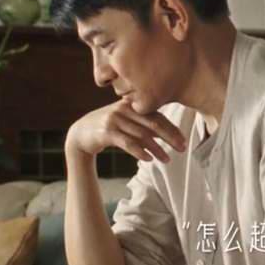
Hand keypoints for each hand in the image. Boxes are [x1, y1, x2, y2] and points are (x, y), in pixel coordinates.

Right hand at [66, 101, 185, 162]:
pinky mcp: (107, 132)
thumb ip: (145, 124)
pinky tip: (149, 159)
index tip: (184, 140)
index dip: (172, 129)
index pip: (157, 116)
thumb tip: (168, 134)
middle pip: (153, 124)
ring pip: (142, 135)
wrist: (80, 133)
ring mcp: (115, 120)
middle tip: (182, 148)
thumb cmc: (109, 128)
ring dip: (157, 149)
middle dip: (170, 137)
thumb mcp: (127, 121)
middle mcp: (125, 109)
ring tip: (167, 159)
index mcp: (132, 105)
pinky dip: (140, 151)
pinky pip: (127, 143)